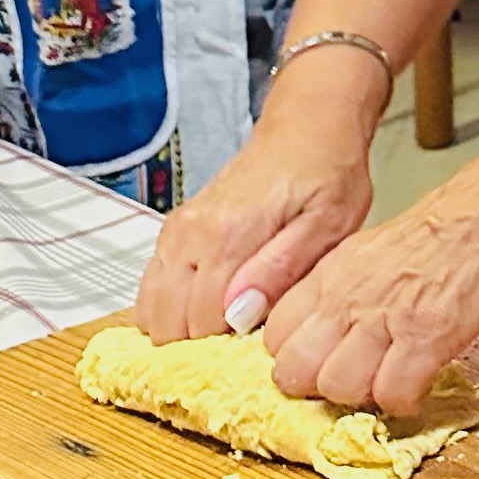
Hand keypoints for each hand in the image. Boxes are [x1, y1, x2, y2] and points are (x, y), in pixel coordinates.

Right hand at [135, 84, 374, 343]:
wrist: (307, 129)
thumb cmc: (326, 175)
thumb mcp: (328, 226)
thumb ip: (281, 270)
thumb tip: (239, 315)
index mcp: (228, 234)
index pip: (200, 322)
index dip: (226, 347)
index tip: (255, 349)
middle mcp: (191, 232)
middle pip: (166, 321)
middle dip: (198, 345)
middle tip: (240, 344)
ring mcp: (177, 231)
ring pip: (150, 308)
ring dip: (181, 330)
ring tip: (225, 331)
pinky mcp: (175, 231)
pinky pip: (151, 288)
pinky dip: (171, 309)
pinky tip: (208, 311)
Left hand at [257, 155, 478, 412]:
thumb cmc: (451, 227)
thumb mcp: (373, 251)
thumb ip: (341, 290)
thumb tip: (325, 332)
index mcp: (331, 273)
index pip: (276, 339)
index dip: (299, 360)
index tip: (324, 364)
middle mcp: (347, 296)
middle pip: (294, 373)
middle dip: (320, 389)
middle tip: (355, 381)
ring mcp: (385, 318)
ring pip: (338, 389)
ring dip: (364, 397)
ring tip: (389, 382)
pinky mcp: (428, 337)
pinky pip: (394, 395)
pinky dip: (407, 401)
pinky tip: (421, 384)